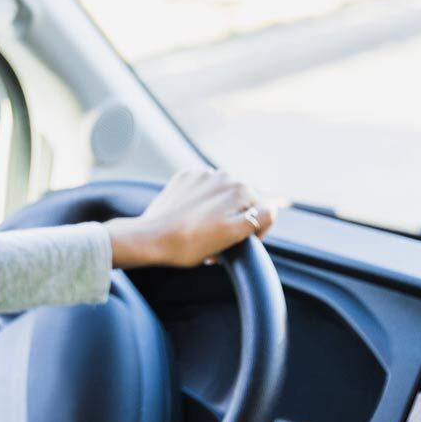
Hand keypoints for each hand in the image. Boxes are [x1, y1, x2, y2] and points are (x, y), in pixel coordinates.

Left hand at [106, 169, 275, 268]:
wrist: (150, 238)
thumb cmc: (191, 243)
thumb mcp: (234, 235)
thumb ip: (259, 218)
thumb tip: (270, 208)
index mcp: (240, 189)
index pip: (262, 213)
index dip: (254, 234)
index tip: (237, 246)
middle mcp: (223, 175)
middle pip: (240, 204)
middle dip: (233, 222)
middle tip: (217, 244)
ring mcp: (201, 175)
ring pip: (220, 197)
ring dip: (217, 213)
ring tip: (201, 233)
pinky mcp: (183, 178)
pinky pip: (200, 191)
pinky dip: (199, 204)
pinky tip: (189, 219)